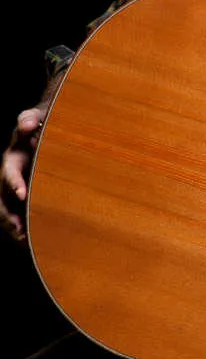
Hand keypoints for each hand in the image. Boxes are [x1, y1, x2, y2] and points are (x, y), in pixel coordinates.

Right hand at [1, 106, 45, 240]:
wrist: (46, 129)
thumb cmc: (41, 122)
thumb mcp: (34, 117)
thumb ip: (29, 119)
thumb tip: (27, 125)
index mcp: (13, 158)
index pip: (10, 172)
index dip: (14, 183)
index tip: (22, 194)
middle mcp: (12, 176)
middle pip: (5, 199)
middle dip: (10, 215)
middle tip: (19, 230)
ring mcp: (20, 187)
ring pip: (12, 210)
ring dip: (17, 225)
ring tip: (26, 240)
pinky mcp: (30, 195)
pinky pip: (24, 212)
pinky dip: (27, 224)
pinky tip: (35, 238)